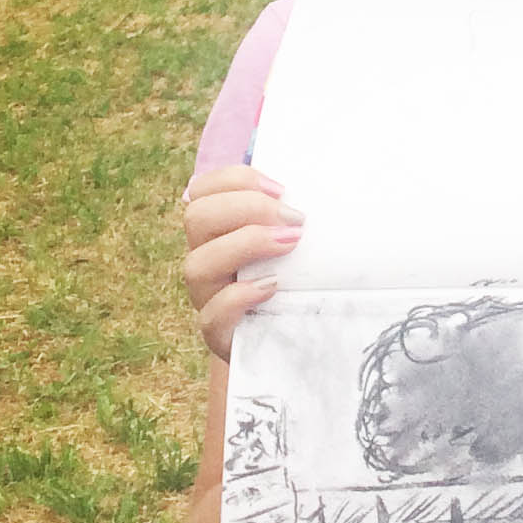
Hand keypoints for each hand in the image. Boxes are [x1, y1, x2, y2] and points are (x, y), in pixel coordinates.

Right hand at [182, 165, 303, 359]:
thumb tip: (327, 182)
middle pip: (196, 218)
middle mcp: (206, 259)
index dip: (236, 180)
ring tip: (292, 244)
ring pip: (195, 265)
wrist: (290, 342)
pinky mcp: (218, 334)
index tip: (281, 188)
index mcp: (218, 230)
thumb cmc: (296, 282)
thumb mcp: (295, 243)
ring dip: (246, 245)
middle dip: (247, 208)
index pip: (203, 190)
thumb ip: (294, 214)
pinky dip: (240, 297)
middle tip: (295, 219)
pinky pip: (211, 316)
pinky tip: (273, 286)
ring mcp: (207, 298)